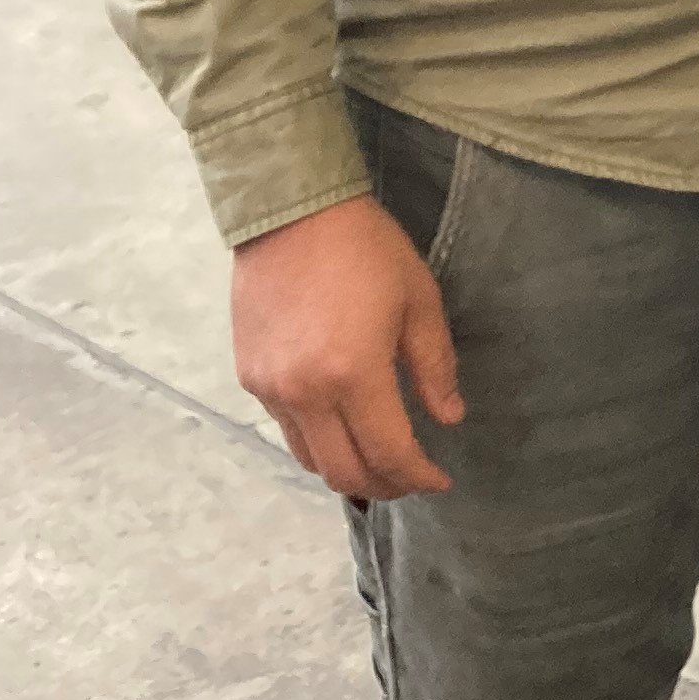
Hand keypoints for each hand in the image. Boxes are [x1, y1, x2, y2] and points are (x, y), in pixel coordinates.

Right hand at [232, 194, 464, 501]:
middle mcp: (305, 394)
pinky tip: (341, 426)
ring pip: (310, 460)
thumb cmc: (368, 249)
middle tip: (411, 478)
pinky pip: (287, 431)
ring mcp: (271, 390)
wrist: (293, 213)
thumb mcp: (418, 299)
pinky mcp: (249, 378)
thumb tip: (448, 419)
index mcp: (354, 374)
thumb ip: (433, 366)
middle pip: (344, 473)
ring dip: (347, 470)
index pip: (389, 452)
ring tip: (378, 459)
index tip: (441, 481)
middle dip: (384, 486)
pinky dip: (318, 442)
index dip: (418, 476)